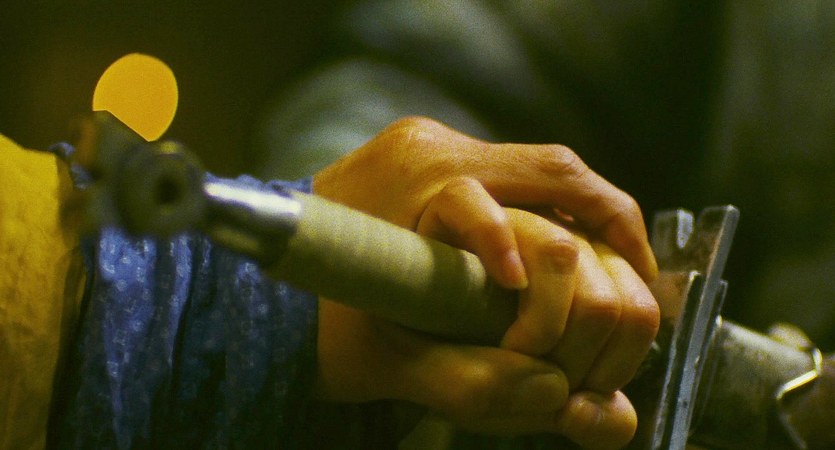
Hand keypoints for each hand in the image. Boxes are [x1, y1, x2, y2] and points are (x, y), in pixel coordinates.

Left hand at [312, 117, 659, 447]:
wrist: (262, 287)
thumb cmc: (314, 325)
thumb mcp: (387, 366)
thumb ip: (477, 389)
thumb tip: (566, 400)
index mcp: (409, 187)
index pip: (489, 206)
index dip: (531, 267)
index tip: (537, 321)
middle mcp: (430, 148)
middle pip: (555, 170)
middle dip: (613, 230)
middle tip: (641, 287)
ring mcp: (437, 146)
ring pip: (550, 169)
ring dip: (597, 222)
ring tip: (629, 272)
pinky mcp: (441, 160)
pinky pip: (527, 178)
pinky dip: (566, 217)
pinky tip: (583, 254)